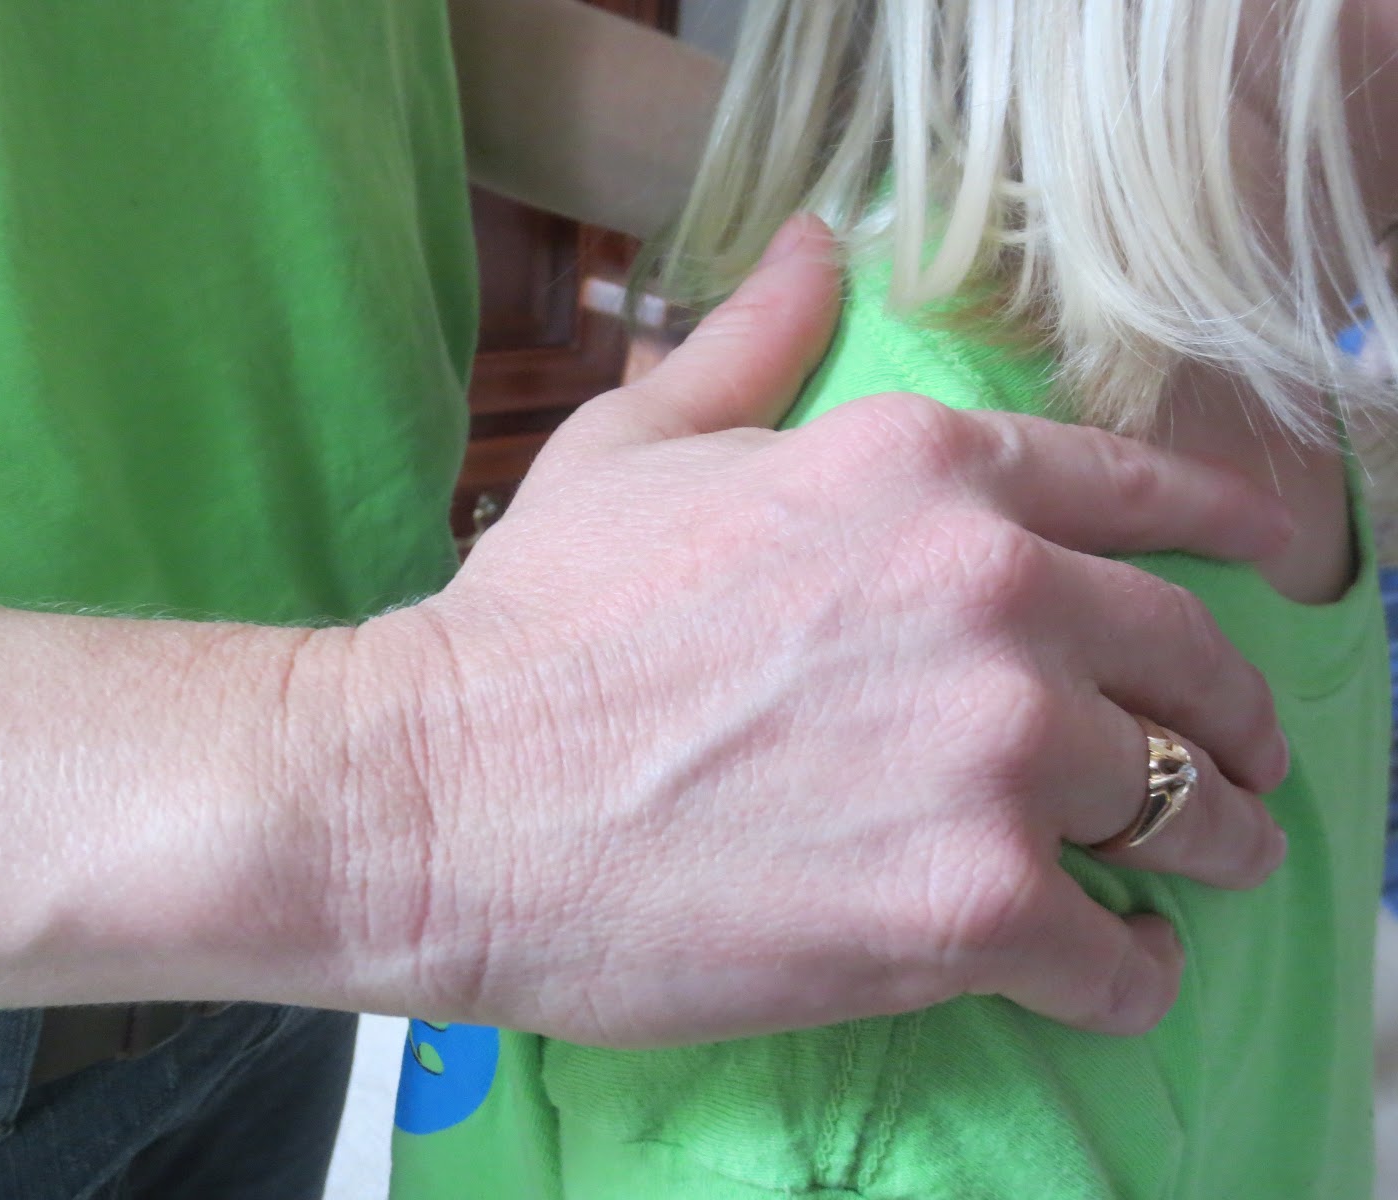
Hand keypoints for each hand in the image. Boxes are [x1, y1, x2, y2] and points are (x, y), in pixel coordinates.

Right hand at [370, 216, 1290, 1046]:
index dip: (1244, 534)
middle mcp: (991, 594)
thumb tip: (815, 249)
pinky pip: (1117, 956)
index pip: (1147, 493)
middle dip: (1231, 723)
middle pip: (1191, 664)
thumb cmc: (533, 624)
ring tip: (1186, 872)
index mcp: (922, 472)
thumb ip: (754, 344)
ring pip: (1182, 812)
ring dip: (1201, 847)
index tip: (1288, 572)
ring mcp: (992, 754)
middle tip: (1231, 769)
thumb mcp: (639, 448)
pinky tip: (1106, 966)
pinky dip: (1126, 971)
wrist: (442, 795)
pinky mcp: (967, 907)